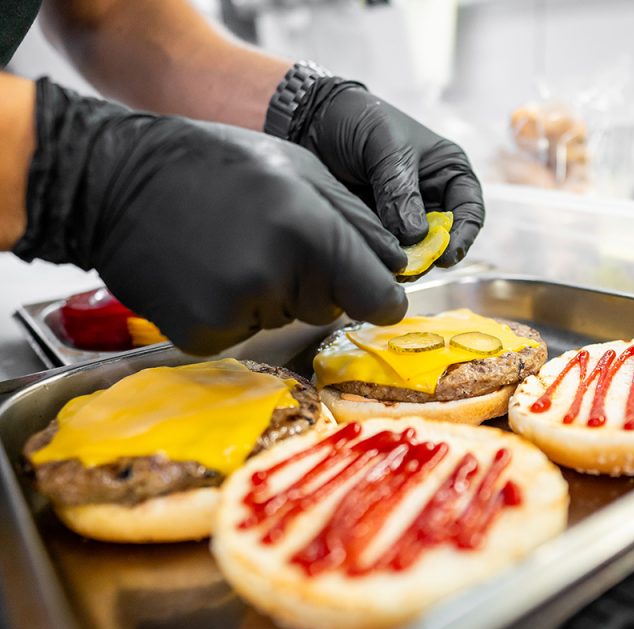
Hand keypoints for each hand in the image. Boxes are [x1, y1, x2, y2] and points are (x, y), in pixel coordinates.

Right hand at [15, 79, 407, 354]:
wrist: (114, 183)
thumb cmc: (214, 165)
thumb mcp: (297, 169)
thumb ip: (355, 221)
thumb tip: (396, 267)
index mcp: (306, 227)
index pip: (376, 295)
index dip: (381, 297)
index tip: (380, 297)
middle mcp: (274, 275)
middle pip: (330, 308)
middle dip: (316, 283)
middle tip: (273, 243)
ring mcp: (235, 310)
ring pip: (286, 320)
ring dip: (273, 295)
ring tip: (233, 251)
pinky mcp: (202, 335)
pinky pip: (244, 334)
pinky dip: (235, 313)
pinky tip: (209, 275)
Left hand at [287, 79, 484, 265]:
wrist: (310, 120)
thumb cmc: (357, 120)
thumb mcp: (385, 148)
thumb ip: (400, 190)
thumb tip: (416, 236)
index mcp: (447, 171)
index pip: (469, 211)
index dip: (463, 237)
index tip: (445, 256)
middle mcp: (430, 197)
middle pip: (443, 239)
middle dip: (430, 256)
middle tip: (412, 268)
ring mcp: (402, 215)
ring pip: (414, 251)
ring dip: (404, 262)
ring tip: (389, 267)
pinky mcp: (376, 228)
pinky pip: (385, 251)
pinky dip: (382, 259)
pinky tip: (371, 261)